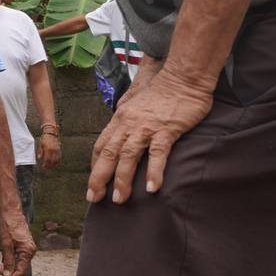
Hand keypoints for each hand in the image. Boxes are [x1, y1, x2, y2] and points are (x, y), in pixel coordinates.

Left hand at [0, 202, 36, 275]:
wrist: (11, 209)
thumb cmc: (8, 224)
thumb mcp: (6, 244)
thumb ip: (8, 260)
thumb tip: (8, 275)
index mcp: (28, 251)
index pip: (21, 271)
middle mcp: (30, 250)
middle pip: (20, 268)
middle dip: (8, 272)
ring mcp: (28, 247)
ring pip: (18, 263)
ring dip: (8, 266)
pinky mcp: (24, 244)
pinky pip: (18, 257)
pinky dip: (10, 260)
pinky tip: (2, 260)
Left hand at [37, 133, 61, 170]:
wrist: (51, 133)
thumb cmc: (44, 138)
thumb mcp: (40, 145)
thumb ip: (40, 152)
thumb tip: (39, 158)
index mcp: (48, 149)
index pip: (47, 160)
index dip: (45, 165)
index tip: (43, 168)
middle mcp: (54, 150)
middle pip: (52, 161)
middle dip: (49, 166)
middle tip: (46, 168)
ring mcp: (57, 150)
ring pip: (56, 160)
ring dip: (53, 164)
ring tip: (50, 167)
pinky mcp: (59, 149)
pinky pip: (59, 157)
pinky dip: (57, 161)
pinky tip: (55, 163)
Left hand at [86, 64, 212, 204]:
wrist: (182, 76)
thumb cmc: (162, 91)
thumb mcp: (136, 104)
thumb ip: (128, 120)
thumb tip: (123, 135)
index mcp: (120, 118)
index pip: (101, 145)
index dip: (95, 166)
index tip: (93, 184)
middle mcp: (128, 123)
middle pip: (108, 153)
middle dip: (99, 178)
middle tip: (94, 199)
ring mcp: (146, 127)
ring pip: (128, 155)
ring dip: (122, 179)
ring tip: (120, 199)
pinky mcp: (166, 129)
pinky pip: (157, 153)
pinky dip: (154, 171)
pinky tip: (152, 188)